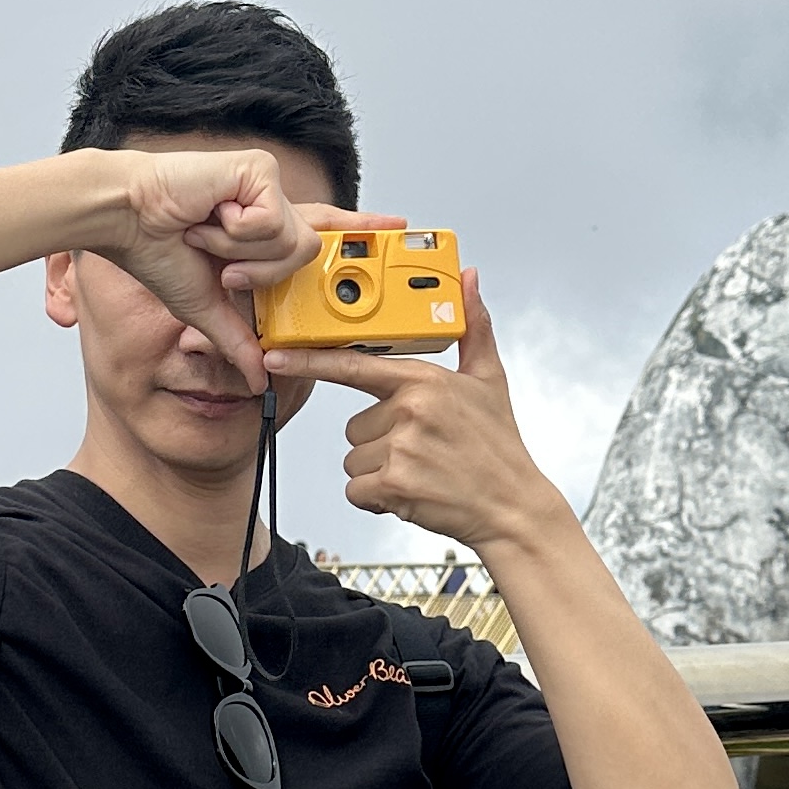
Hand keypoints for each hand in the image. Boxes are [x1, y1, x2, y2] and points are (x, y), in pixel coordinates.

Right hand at [94, 150, 394, 386]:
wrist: (125, 216)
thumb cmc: (156, 249)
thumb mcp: (206, 308)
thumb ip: (238, 339)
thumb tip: (255, 378)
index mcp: (262, 231)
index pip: (322, 230)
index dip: (359, 228)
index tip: (396, 226)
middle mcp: (272, 204)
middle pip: (308, 251)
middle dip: (265, 271)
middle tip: (225, 268)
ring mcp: (268, 185)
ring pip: (293, 241)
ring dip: (244, 254)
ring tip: (206, 237)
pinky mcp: (260, 171)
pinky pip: (273, 222)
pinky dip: (237, 233)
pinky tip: (208, 217)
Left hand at [262, 278, 563, 552]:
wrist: (513, 507)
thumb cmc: (497, 447)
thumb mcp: (488, 380)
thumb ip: (472, 328)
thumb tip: (470, 281)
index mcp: (423, 379)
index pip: (352, 365)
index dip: (309, 360)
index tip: (275, 356)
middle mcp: (409, 409)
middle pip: (353, 426)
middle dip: (379, 443)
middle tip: (421, 450)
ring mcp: (400, 447)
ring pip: (354, 460)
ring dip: (378, 472)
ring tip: (421, 471)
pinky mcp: (394, 483)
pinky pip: (357, 490)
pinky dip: (378, 499)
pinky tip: (413, 493)